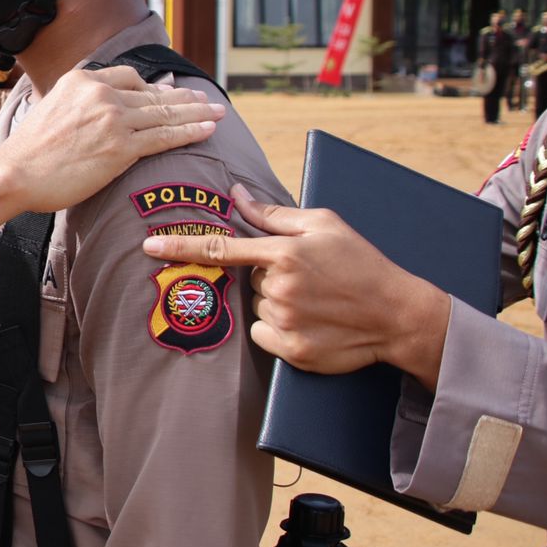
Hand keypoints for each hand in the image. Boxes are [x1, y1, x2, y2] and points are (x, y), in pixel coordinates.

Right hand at [0, 65, 224, 225]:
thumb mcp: (50, 107)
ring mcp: (113, 119)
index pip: (129, 77)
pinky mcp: (121, 147)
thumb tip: (96, 110)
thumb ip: (77, 102)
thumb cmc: (29, 151)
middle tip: (205, 99)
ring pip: (165, 113)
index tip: (168, 94)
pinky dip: (190, 132)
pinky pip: (164, 137)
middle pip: (153, 93)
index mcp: (82, 80)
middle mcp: (100, 94)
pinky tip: (207, 130)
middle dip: (184, 98)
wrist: (16, 173)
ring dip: (196, 113)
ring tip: (216, 113)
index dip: (153, 87)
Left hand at [140, 185, 450, 388]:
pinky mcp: (292, 351)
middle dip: (268, 276)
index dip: (180, 246)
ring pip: (256, 308)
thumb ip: (274, 214)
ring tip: (315, 301)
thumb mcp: (325, 226)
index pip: (220, 248)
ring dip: (276, 303)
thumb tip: (237, 195)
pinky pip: (265, 336)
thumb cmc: (361, 264)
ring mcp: (285, 321)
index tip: (148, 246)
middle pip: (247, 281)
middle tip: (308, 278)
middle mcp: (279, 287)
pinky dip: (280, 330)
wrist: (398, 314)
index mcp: (284, 253)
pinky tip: (311, 323)